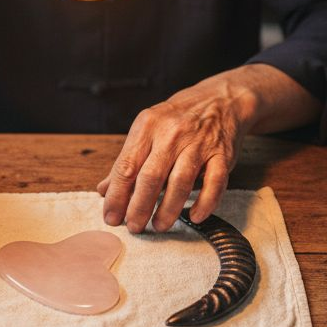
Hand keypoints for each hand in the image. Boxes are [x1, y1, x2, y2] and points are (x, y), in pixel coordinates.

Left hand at [96, 64, 321, 231]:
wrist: (221, 99)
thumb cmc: (179, 118)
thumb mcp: (148, 130)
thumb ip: (127, 160)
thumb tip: (104, 190)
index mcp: (148, 126)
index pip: (126, 166)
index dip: (117, 196)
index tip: (111, 217)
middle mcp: (172, 133)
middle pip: (150, 176)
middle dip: (139, 207)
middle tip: (134, 227)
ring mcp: (199, 143)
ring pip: (180, 181)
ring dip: (168, 209)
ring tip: (159, 226)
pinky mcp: (222, 154)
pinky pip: (215, 183)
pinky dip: (205, 202)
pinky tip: (194, 216)